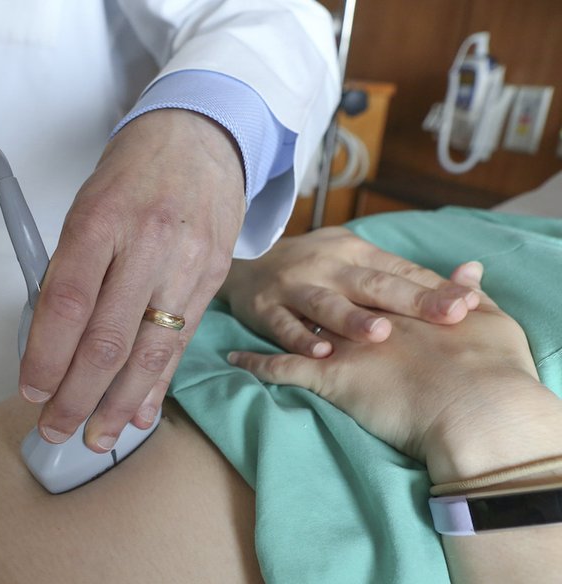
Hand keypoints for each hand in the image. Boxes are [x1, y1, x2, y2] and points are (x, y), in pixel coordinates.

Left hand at [19, 109, 245, 451]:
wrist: (202, 135)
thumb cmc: (131, 173)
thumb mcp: (86, 207)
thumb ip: (70, 270)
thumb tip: (51, 342)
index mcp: (101, 220)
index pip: (66, 304)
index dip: (46, 356)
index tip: (31, 390)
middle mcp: (146, 244)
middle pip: (106, 340)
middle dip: (76, 396)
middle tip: (55, 429)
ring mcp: (187, 264)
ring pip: (149, 352)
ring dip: (118, 405)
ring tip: (96, 438)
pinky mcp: (213, 279)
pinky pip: (181, 344)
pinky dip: (158, 385)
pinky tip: (140, 414)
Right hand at [218, 227, 479, 357]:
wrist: (245, 264)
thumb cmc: (314, 267)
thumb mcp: (354, 259)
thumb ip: (404, 274)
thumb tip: (472, 279)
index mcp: (354, 252)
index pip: (399, 270)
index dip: (433, 287)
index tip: (467, 305)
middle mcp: (326, 266)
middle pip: (371, 284)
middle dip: (410, 301)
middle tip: (446, 317)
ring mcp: (294, 286)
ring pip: (326, 304)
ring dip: (352, 320)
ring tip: (381, 335)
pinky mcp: (265, 308)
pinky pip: (284, 326)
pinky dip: (301, 340)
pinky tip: (322, 353)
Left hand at [228, 262, 561, 482]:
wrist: (471, 404)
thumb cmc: (483, 365)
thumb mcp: (481, 323)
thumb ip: (464, 294)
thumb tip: (470, 274)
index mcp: (395, 300)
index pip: (372, 280)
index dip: (348, 276)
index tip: (339, 267)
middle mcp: (363, 314)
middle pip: (332, 295)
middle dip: (310, 287)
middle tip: (293, 279)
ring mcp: (341, 343)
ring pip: (300, 325)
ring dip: (278, 318)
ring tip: (257, 309)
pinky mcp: (326, 375)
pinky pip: (281, 369)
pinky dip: (256, 365)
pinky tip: (234, 360)